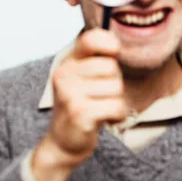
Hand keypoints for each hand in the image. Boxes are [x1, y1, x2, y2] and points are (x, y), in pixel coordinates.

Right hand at [31, 28, 127, 180]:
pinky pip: (116, 106)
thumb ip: (96, 59)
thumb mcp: (82, 78)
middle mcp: (65, 75)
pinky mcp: (79, 113)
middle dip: (115, 82)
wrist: (63, 141)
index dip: (109, 42)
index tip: (114, 52)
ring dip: (116, 101)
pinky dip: (117, 115)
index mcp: (67, 62)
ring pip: (116, 88)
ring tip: (101, 108)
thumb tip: (116, 42)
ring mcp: (70, 94)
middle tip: (102, 94)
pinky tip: (106, 119)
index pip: (91, 39)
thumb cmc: (80, 105)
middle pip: (110, 66)